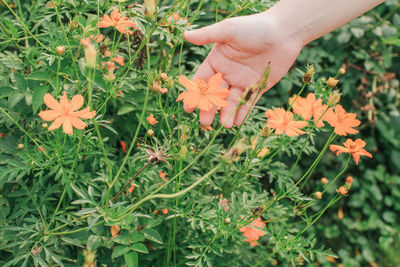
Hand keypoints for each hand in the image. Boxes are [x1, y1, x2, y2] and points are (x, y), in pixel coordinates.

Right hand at [183, 12, 303, 127]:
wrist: (284, 32)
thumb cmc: (255, 27)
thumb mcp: (229, 30)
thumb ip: (208, 35)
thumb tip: (185, 35)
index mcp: (217, 61)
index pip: (202, 80)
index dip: (195, 94)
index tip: (188, 108)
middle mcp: (228, 73)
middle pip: (214, 95)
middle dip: (209, 109)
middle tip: (205, 122)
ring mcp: (242, 81)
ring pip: (231, 101)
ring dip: (226, 114)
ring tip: (224, 125)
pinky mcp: (258, 87)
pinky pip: (248, 102)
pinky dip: (242, 113)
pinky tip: (237, 123)